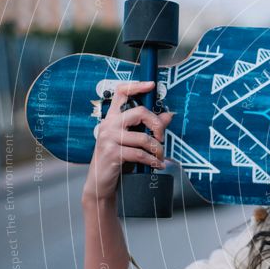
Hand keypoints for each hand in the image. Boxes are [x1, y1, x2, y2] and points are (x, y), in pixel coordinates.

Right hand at [82, 81, 173, 203]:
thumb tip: (169, 115)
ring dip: (157, 149)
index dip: (136, 86)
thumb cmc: (117, 159)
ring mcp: (109, 139)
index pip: (121, 93)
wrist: (101, 183)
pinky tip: (157, 165)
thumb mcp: (132, 141)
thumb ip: (149, 127)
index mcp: (112, 118)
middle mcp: (109, 125)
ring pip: (143, 137)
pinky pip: (140, 154)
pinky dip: (153, 161)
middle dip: (157, 125)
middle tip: (161, 137)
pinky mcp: (112, 153)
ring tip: (159, 156)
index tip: (151, 85)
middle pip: (139, 112)